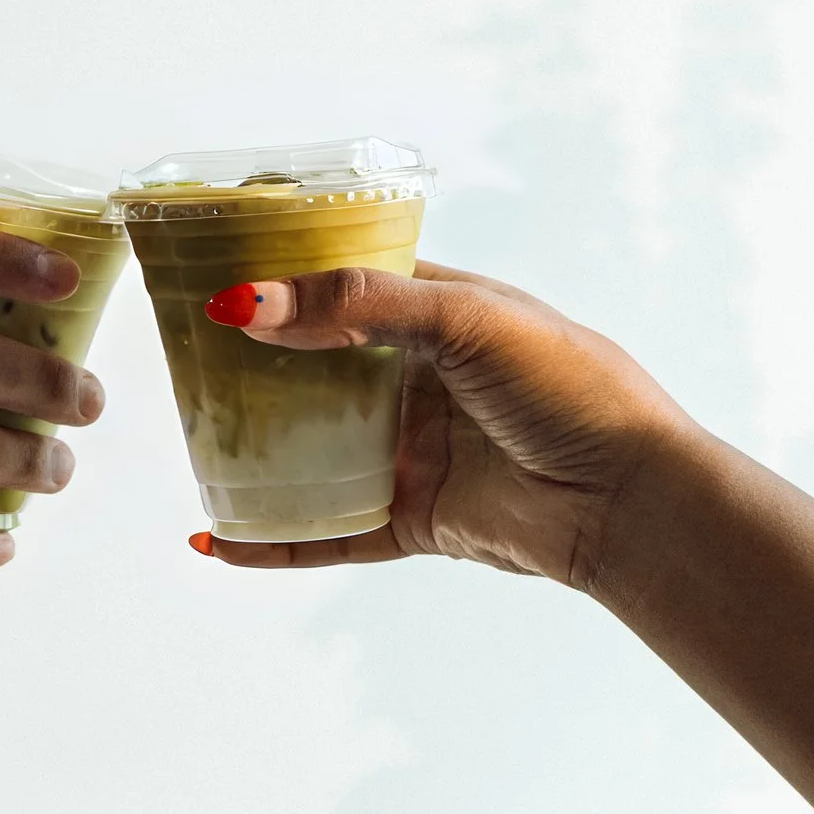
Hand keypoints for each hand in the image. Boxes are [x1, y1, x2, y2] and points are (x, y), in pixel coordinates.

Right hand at [192, 261, 691, 585]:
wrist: (631, 497)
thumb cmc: (569, 387)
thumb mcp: (465, 320)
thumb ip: (358, 308)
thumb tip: (249, 305)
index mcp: (442, 313)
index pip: (348, 284)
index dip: (285, 278)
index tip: (215, 273)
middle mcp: (423, 380)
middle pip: (318, 370)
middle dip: (253, 367)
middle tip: (183, 358)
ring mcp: (417, 452)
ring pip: (315, 452)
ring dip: (254, 453)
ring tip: (188, 443)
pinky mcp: (417, 519)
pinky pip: (330, 531)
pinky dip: (273, 540)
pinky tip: (216, 541)